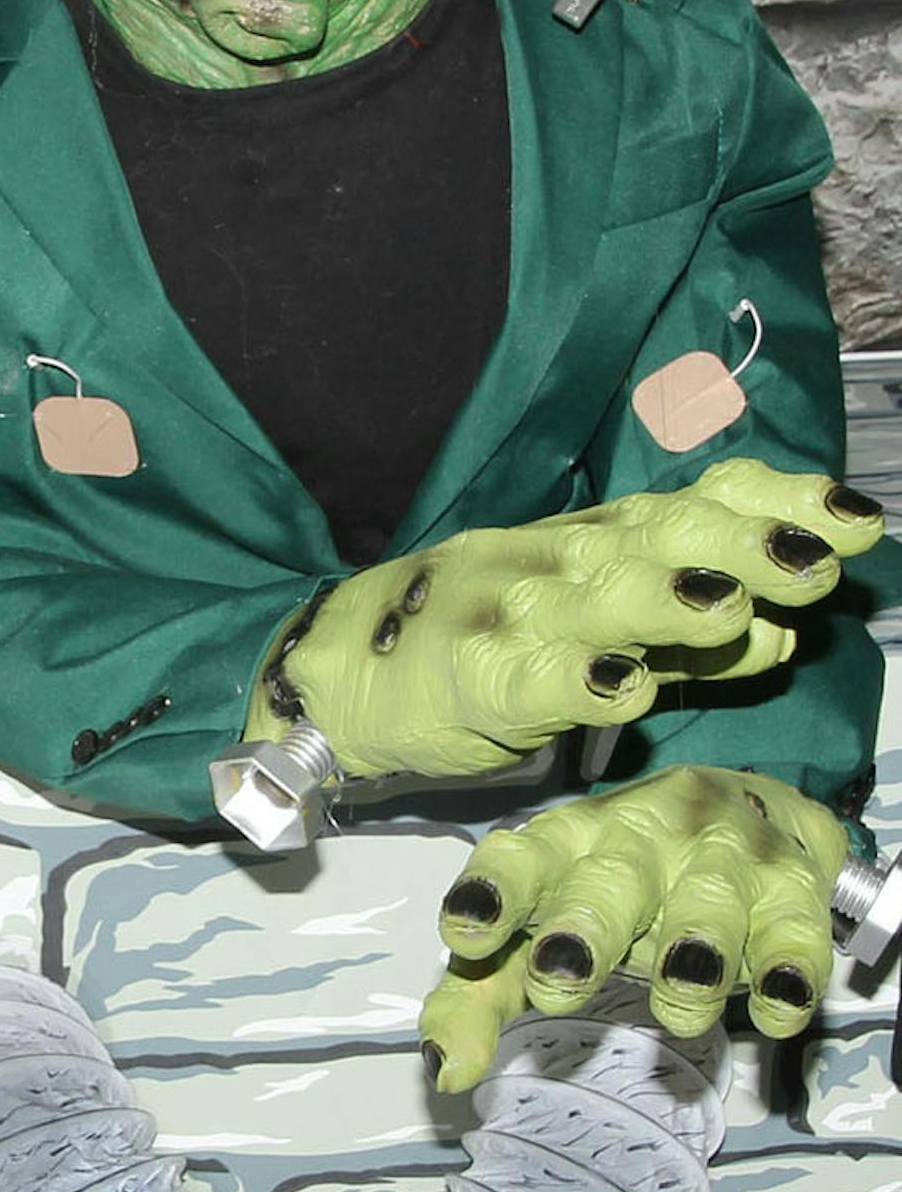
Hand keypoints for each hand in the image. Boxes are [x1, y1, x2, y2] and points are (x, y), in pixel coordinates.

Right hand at [277, 459, 881, 778]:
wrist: (340, 674)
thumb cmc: (475, 644)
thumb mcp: (588, 625)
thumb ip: (686, 632)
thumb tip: (786, 622)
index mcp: (595, 545)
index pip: (694, 506)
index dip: (773, 504)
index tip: (854, 514)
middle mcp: (561, 566)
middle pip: (657, 540)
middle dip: (743, 544)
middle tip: (819, 558)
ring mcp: (512, 618)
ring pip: (596, 600)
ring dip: (666, 602)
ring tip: (731, 607)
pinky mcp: (469, 681)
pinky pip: (526, 679)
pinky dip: (574, 680)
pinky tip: (617, 687)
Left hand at [416, 764, 851, 1090]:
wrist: (742, 813)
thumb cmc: (611, 890)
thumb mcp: (535, 929)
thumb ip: (480, 996)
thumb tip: (444, 1073)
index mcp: (560, 847)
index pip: (518, 860)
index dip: (491, 892)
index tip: (463, 931)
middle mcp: (636, 842)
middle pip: (608, 880)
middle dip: (582, 927)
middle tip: (558, 977)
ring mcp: (716, 860)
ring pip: (707, 899)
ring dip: (694, 947)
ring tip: (678, 1003)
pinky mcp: (790, 890)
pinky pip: (793, 929)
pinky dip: (787, 966)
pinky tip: (776, 1004)